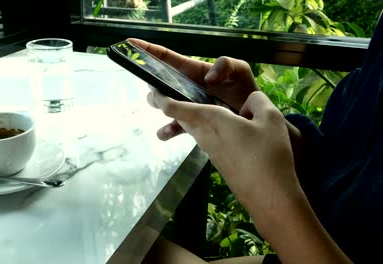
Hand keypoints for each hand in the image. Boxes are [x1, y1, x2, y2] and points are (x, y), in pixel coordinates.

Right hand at [128, 38, 258, 139]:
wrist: (253, 118)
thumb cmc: (245, 90)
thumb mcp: (240, 70)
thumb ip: (228, 65)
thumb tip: (208, 78)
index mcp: (191, 71)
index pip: (166, 58)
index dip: (147, 50)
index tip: (129, 44)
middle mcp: (184, 88)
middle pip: (159, 83)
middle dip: (153, 85)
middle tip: (157, 90)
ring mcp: (186, 106)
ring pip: (163, 105)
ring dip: (160, 107)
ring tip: (165, 109)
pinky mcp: (191, 123)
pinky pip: (174, 126)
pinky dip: (167, 130)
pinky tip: (166, 133)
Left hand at [148, 90, 298, 215]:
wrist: (269, 196)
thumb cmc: (268, 154)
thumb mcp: (271, 119)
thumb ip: (257, 101)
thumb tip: (249, 103)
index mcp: (210, 120)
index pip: (174, 108)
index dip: (160, 98)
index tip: (151, 89)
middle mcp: (204, 135)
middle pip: (181, 118)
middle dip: (168, 106)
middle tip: (159, 94)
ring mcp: (210, 151)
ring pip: (194, 129)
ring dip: (189, 118)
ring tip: (193, 106)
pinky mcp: (219, 162)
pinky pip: (208, 139)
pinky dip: (208, 129)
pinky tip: (227, 127)